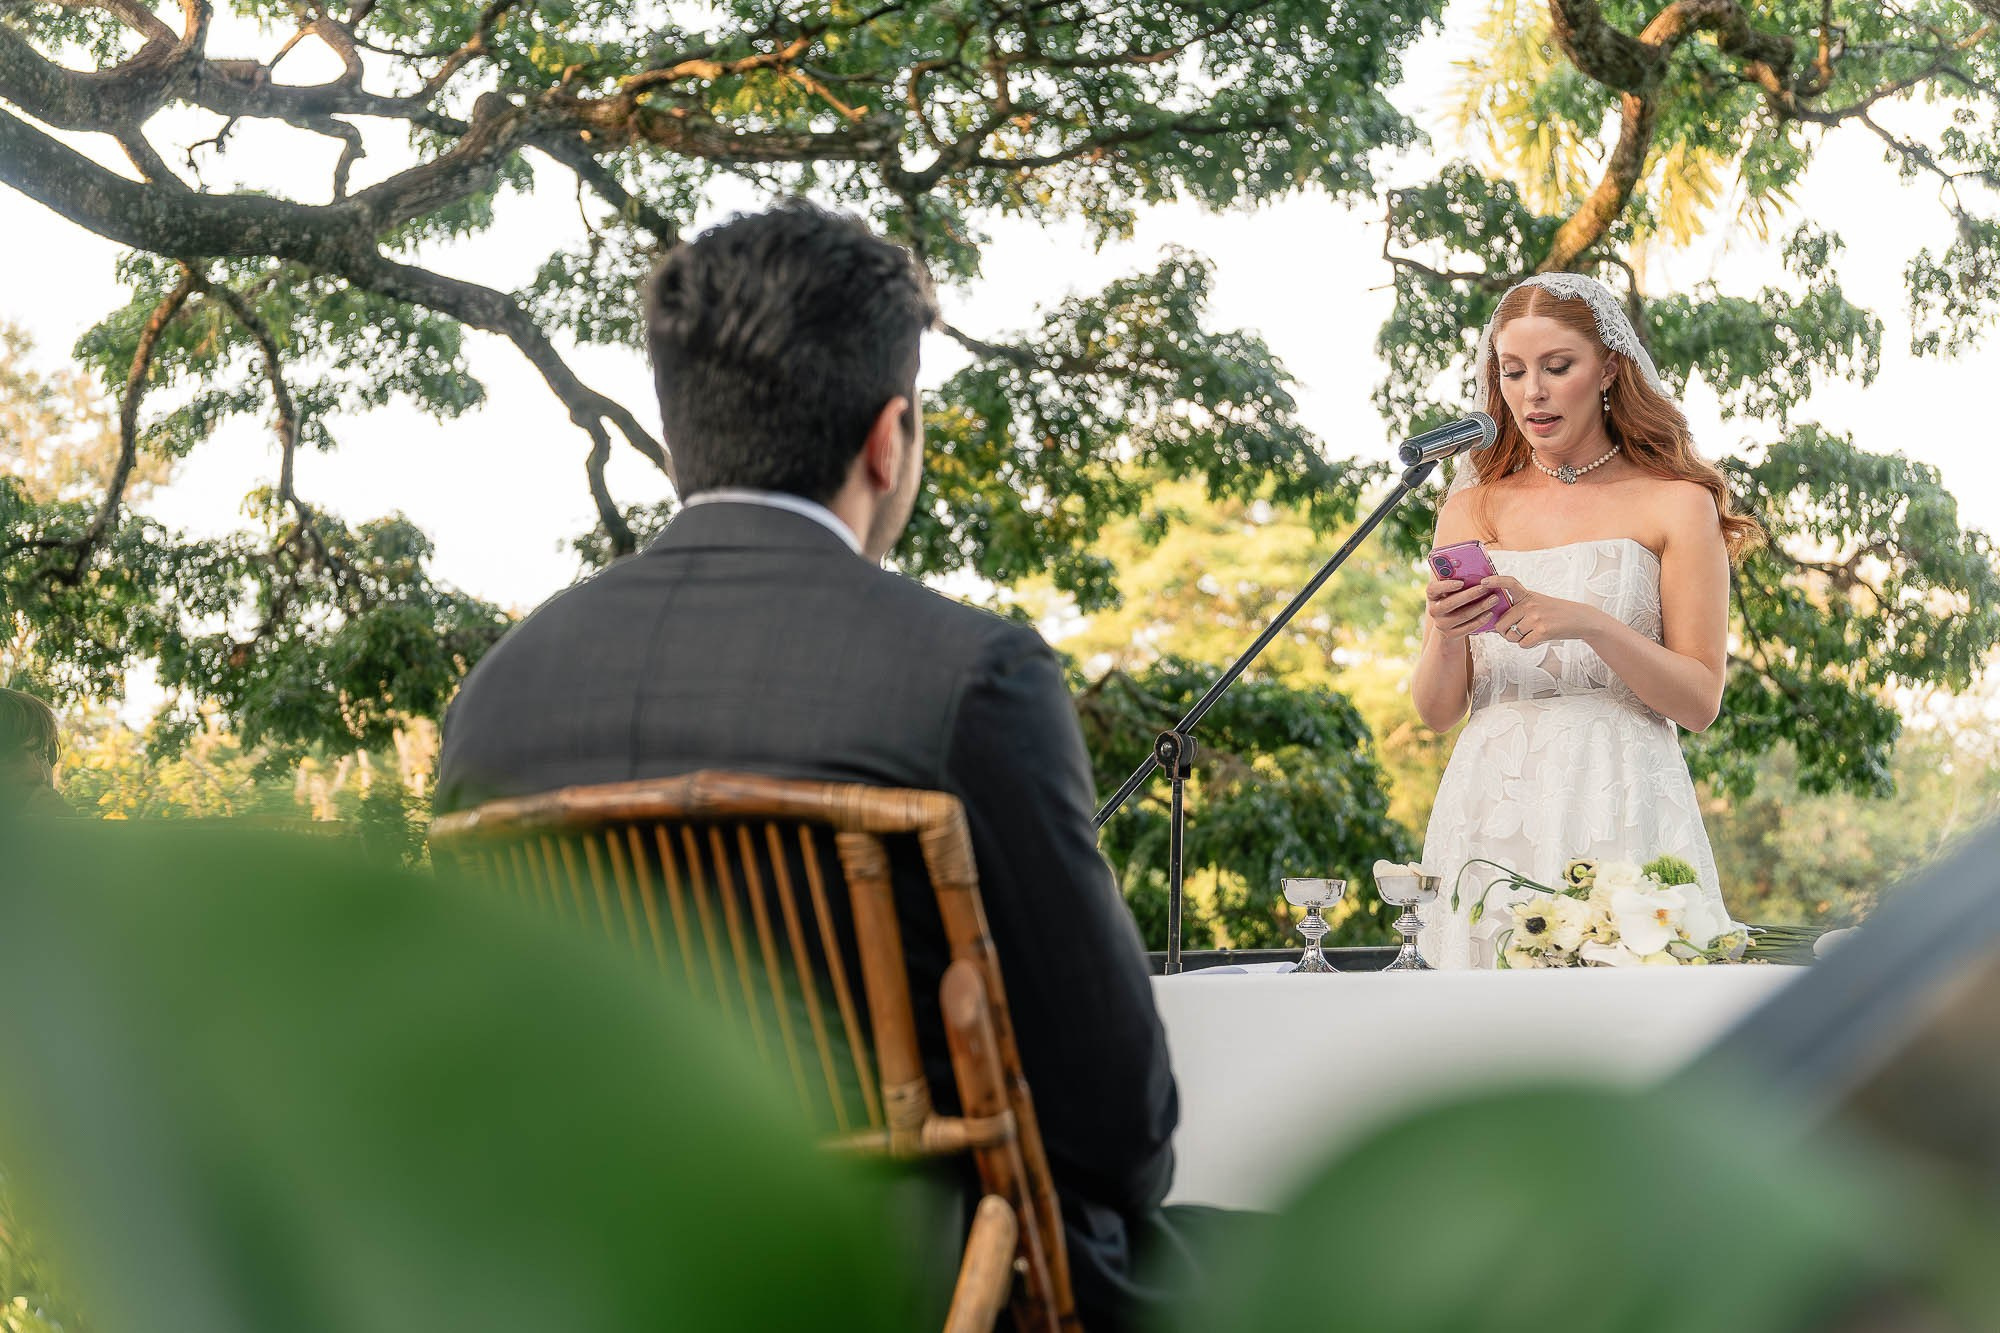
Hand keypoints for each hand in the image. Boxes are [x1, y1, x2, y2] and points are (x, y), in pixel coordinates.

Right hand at [1424, 576, 1501, 642]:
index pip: (1433, 589)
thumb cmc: (1454, 598)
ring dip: (1480, 607)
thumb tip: (1478, 564)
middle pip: (1450, 603)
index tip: (1461, 582)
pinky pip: (1468, 628)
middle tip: (1485, 588)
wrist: (1448, 624)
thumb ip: (1458, 578)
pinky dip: (1480, 620)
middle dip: (1470, 595)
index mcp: (1432, 595)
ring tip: (1494, 599)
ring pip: (1462, 615)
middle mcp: (1434, 610)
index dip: (1446, 586)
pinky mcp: (1451, 634)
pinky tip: (1490, 613)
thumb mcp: (1451, 589)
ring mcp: (1442, 624)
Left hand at [1484, 576, 1603, 648]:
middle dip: (1506, 632)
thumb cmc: (1555, 613)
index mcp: (1527, 595)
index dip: (1495, 581)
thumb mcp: (1537, 603)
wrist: (1580, 619)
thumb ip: (1518, 609)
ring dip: (1518, 639)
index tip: (1483, 582)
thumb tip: (1495, 627)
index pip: (1510, 583)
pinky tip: (1538, 638)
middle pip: (1501, 624)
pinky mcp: (1542, 630)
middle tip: (1518, 631)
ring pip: (1511, 636)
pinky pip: (1522, 644)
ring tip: (1532, 633)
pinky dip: (1528, 644)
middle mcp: (1530, 604)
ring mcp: (1536, 617)